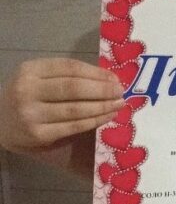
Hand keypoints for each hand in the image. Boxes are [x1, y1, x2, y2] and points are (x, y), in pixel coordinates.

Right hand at [0, 57, 124, 154]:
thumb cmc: (26, 96)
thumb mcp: (38, 77)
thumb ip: (65, 75)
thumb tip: (107, 78)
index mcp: (30, 70)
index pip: (70, 68)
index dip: (96, 73)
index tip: (115, 77)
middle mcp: (28, 90)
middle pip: (74, 88)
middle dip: (102, 89)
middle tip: (121, 91)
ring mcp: (32, 114)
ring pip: (76, 109)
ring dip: (102, 106)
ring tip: (119, 104)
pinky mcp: (38, 135)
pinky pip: (73, 126)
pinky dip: (94, 121)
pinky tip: (107, 116)